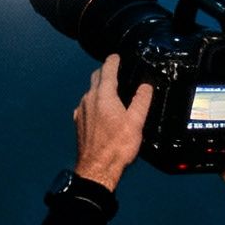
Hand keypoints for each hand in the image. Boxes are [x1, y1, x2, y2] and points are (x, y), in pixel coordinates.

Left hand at [72, 55, 152, 191]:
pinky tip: (101, 110)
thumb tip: (146, 86)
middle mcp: (89, 100)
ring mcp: (81, 111)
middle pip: (96, 79)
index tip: (116, 56)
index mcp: (104, 96)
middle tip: (115, 70)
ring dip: (99, 87)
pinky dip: (94, 101)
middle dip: (105, 71)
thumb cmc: (117, 146)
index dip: (112, 61)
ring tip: (111, 90)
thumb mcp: (136, 122)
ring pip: (90, 92)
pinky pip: (86, 105)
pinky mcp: (79, 122)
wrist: (97, 168)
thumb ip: (141, 101)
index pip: (107, 70)